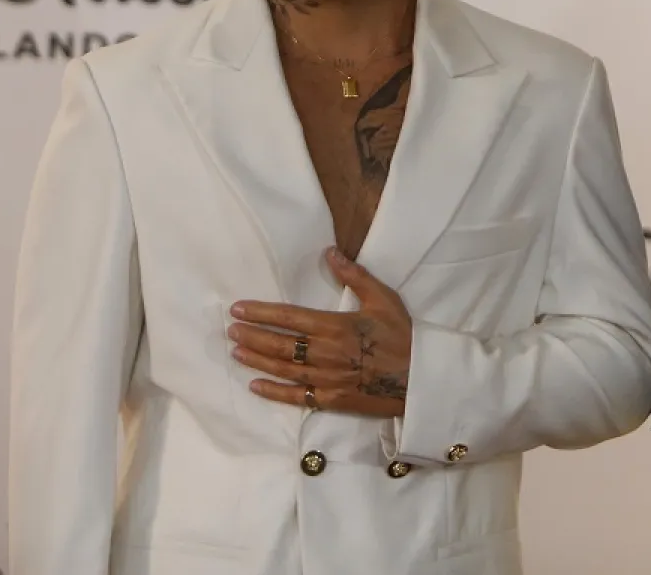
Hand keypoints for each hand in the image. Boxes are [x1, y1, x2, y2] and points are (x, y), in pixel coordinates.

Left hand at [228, 248, 413, 417]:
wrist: (419, 377)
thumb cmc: (401, 334)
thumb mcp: (383, 299)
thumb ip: (355, 276)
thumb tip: (330, 252)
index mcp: (336, 326)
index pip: (289, 318)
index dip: (261, 313)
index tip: (238, 309)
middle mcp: (326, 353)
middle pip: (280, 344)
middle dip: (252, 336)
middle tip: (231, 329)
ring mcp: (327, 378)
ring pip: (283, 369)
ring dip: (257, 359)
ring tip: (236, 351)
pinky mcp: (331, 398)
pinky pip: (297, 396)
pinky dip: (274, 392)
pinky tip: (256, 385)